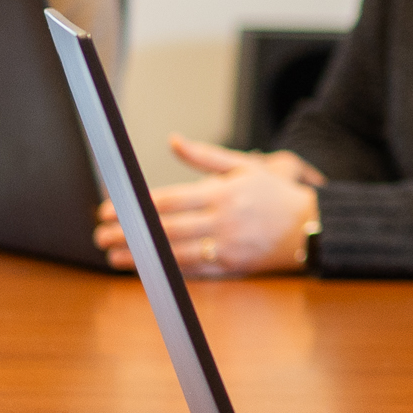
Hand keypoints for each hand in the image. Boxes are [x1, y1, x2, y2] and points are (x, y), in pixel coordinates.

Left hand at [94, 135, 324, 274]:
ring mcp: (228, 246)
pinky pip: (195, 271)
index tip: (108, 211)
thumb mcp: (244, 166)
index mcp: (222, 192)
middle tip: (100, 236)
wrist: (311, 226)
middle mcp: (223, 220)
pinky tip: (148, 271)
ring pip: (175, 253)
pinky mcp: (234, 267)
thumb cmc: (276, 194)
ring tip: (114, 256)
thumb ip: (205, 156)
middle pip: (164, 228)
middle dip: (128, 233)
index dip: (134, 206)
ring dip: (141, 257)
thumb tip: (173, 140)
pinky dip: (167, 272)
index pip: (167, 200)